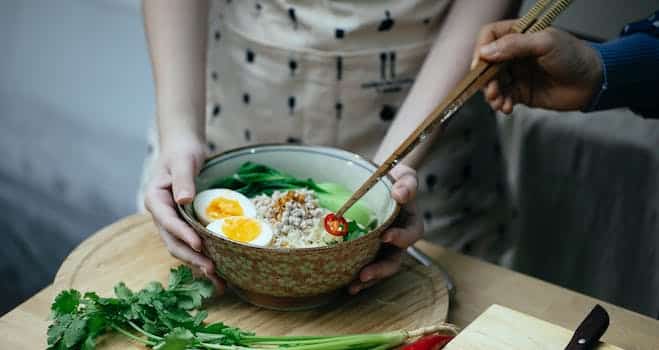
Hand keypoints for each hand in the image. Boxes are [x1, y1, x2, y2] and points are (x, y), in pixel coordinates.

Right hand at [144, 138, 225, 292]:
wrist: (182, 150)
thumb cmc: (182, 153)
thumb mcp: (183, 162)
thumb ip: (183, 179)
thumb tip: (183, 199)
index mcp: (155, 199)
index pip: (168, 221)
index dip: (183, 234)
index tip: (199, 244)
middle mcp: (161, 214)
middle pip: (173, 241)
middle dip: (191, 257)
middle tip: (211, 270)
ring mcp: (171, 222)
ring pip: (181, 247)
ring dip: (197, 262)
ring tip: (217, 277)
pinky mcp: (183, 225)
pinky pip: (191, 243)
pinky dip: (202, 256)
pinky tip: (219, 268)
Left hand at [349, 164, 422, 293]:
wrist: (378, 180)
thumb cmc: (393, 178)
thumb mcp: (404, 175)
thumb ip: (406, 184)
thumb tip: (401, 194)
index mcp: (411, 222)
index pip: (412, 234)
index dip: (401, 238)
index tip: (386, 236)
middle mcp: (398, 240)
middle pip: (395, 260)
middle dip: (380, 270)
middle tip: (364, 274)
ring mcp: (383, 248)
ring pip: (379, 268)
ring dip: (367, 280)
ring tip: (352, 287)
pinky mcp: (367, 250)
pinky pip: (363, 265)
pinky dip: (354, 275)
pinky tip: (342, 283)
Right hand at [472, 20, 602, 112]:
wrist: (592, 83)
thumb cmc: (574, 56)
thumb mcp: (545, 44)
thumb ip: (515, 45)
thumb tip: (485, 52)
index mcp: (519, 35)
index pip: (490, 36)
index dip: (481, 49)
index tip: (481, 64)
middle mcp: (514, 54)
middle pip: (486, 63)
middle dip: (485, 78)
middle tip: (492, 90)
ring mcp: (516, 73)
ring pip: (491, 83)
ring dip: (492, 94)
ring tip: (499, 101)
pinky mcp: (520, 92)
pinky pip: (502, 98)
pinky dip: (500, 103)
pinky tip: (507, 107)